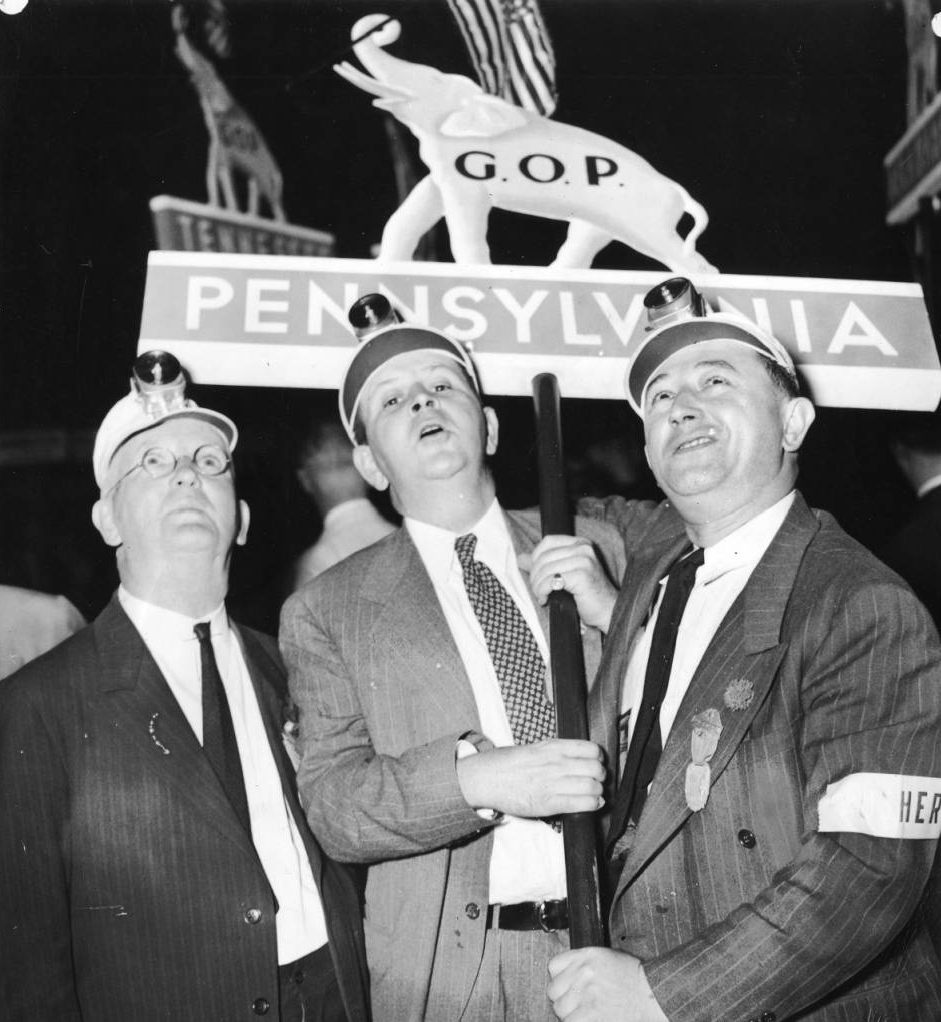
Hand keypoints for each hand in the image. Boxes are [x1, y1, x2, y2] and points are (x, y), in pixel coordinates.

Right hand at [456, 739, 603, 816]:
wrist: (484, 778)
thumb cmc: (507, 763)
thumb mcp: (534, 749)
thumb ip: (556, 752)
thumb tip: (579, 758)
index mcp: (552, 747)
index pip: (590, 749)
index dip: (599, 757)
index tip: (597, 762)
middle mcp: (555, 763)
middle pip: (596, 768)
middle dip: (601, 775)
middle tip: (596, 779)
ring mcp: (552, 783)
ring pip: (592, 786)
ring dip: (598, 791)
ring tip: (594, 793)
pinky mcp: (548, 803)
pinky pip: (581, 803)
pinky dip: (593, 804)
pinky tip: (592, 803)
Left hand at [521, 535, 617, 632]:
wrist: (607, 612)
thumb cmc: (586, 595)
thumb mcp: (563, 575)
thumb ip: (543, 565)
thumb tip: (520, 558)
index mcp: (580, 543)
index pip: (548, 542)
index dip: (536, 558)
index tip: (536, 575)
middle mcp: (583, 548)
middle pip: (544, 556)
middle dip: (535, 576)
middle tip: (538, 591)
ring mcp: (583, 560)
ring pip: (545, 569)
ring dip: (538, 586)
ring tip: (542, 596)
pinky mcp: (581, 575)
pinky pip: (550, 580)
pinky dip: (543, 591)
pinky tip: (546, 599)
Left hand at [547, 948, 668, 1021]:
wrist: (651, 995)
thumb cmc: (632, 978)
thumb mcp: (607, 958)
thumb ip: (583, 964)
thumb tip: (565, 977)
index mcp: (586, 955)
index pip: (553, 966)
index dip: (559, 979)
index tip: (566, 987)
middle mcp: (583, 972)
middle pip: (554, 990)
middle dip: (564, 999)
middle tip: (577, 1005)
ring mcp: (586, 993)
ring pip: (560, 1009)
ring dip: (569, 1014)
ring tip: (585, 1013)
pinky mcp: (591, 1013)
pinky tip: (587, 1019)